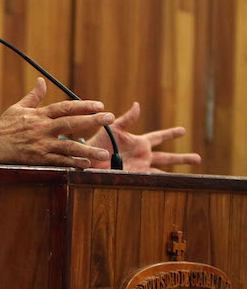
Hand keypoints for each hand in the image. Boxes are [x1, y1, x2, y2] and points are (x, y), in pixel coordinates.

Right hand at [0, 78, 112, 167]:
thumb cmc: (4, 125)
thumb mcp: (18, 107)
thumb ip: (34, 96)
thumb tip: (41, 81)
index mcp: (39, 115)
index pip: (64, 107)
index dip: (82, 106)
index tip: (99, 105)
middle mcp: (42, 129)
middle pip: (71, 123)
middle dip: (92, 120)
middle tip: (110, 118)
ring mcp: (41, 145)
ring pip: (68, 147)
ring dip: (87, 150)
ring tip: (103, 152)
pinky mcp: (38, 159)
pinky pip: (59, 162)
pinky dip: (73, 163)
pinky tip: (86, 164)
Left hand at [87, 102, 201, 170]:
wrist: (89, 159)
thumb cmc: (98, 142)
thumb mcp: (114, 128)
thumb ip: (127, 119)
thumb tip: (138, 104)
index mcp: (139, 142)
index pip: (159, 137)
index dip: (170, 134)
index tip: (183, 131)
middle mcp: (142, 155)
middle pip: (167, 157)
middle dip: (182, 158)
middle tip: (198, 158)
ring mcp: (140, 167)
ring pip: (162, 170)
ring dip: (176, 172)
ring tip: (190, 175)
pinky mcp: (135, 176)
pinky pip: (151, 179)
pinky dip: (162, 181)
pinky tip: (173, 184)